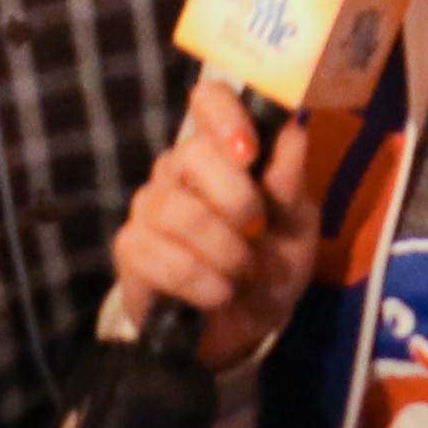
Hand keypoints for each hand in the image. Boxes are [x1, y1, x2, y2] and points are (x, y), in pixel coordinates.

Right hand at [107, 78, 321, 377]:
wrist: (240, 327)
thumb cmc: (273, 263)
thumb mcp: (298, 228)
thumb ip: (292, 185)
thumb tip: (293, 133)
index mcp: (227, 149)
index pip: (210, 99)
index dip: (225, 115)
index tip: (248, 151)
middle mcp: (181, 168)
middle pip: (193, 154)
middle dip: (236, 200)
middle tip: (258, 232)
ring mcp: (150, 206)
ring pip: (177, 209)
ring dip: (222, 248)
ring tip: (242, 271)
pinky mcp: (130, 248)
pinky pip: (158, 255)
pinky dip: (200, 280)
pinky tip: (217, 293)